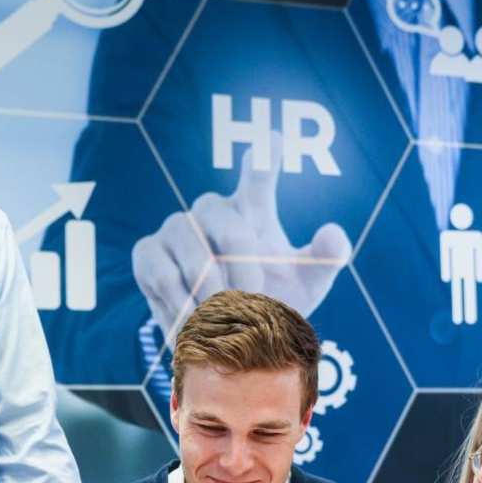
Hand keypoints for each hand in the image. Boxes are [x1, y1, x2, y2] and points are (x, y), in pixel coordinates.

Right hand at [132, 132, 349, 345]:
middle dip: (246, 276)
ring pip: (197, 260)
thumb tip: (333, 233)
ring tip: (225, 319)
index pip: (259, 175)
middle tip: (253, 304)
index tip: (273, 142)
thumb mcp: (306, 285)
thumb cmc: (268, 301)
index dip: (264, 159)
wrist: (225, 340)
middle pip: (232, 231)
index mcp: (252, 207)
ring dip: (216, 298)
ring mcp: (175, 228)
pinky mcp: (147, 252)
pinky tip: (194, 322)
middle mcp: (211, 209)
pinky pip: (165, 277)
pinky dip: (183, 306)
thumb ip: (325, 258)